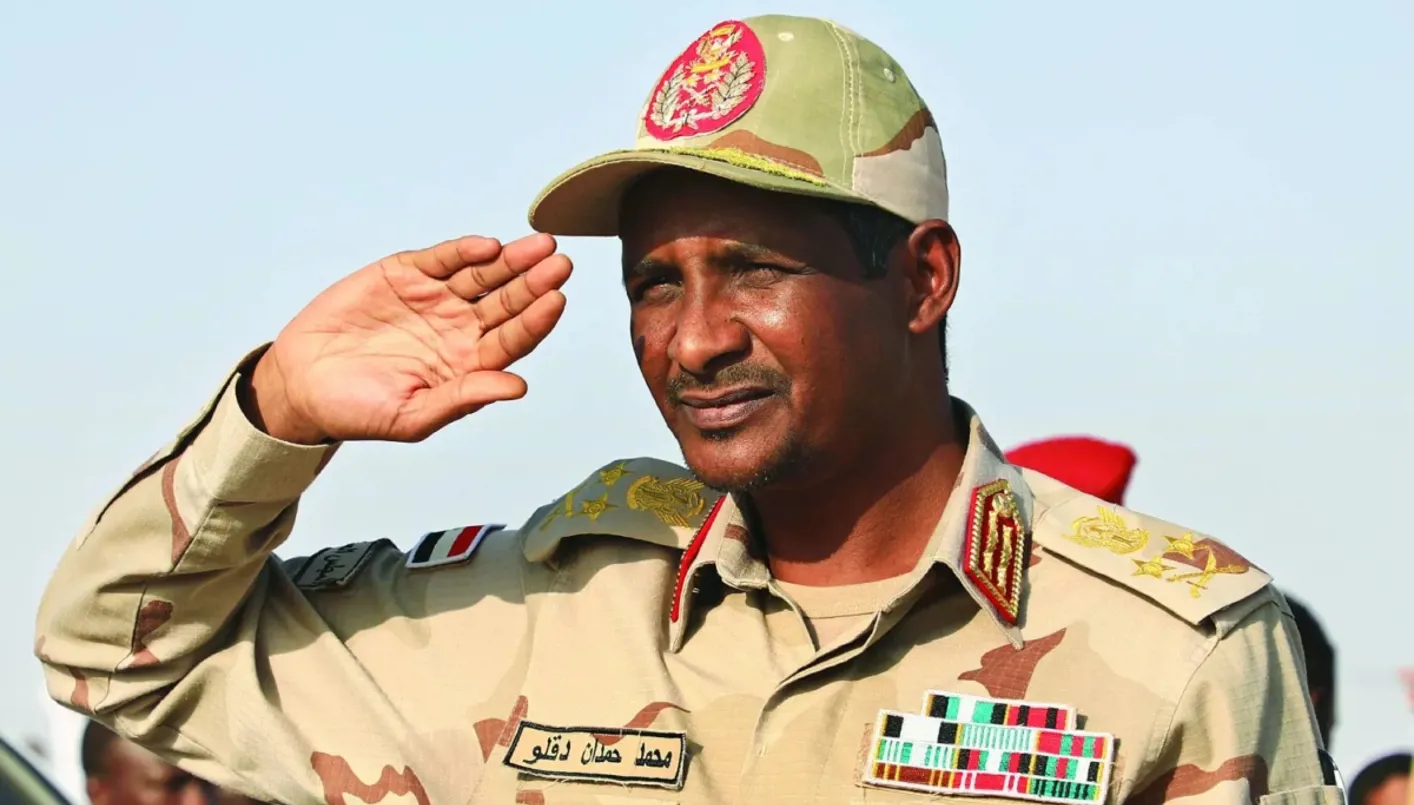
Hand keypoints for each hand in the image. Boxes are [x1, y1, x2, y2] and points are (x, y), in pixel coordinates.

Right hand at [244, 233, 571, 443]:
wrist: (301, 385)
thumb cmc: (359, 410)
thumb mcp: (413, 415)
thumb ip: (465, 397)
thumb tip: (517, 387)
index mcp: (470, 364)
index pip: (514, 339)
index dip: (536, 320)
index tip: (556, 301)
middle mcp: (461, 329)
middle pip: (508, 302)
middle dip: (535, 282)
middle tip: (558, 264)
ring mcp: (436, 299)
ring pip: (484, 275)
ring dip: (512, 260)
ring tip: (538, 245)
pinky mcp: (406, 275)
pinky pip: (443, 259)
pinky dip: (464, 251)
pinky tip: (487, 247)